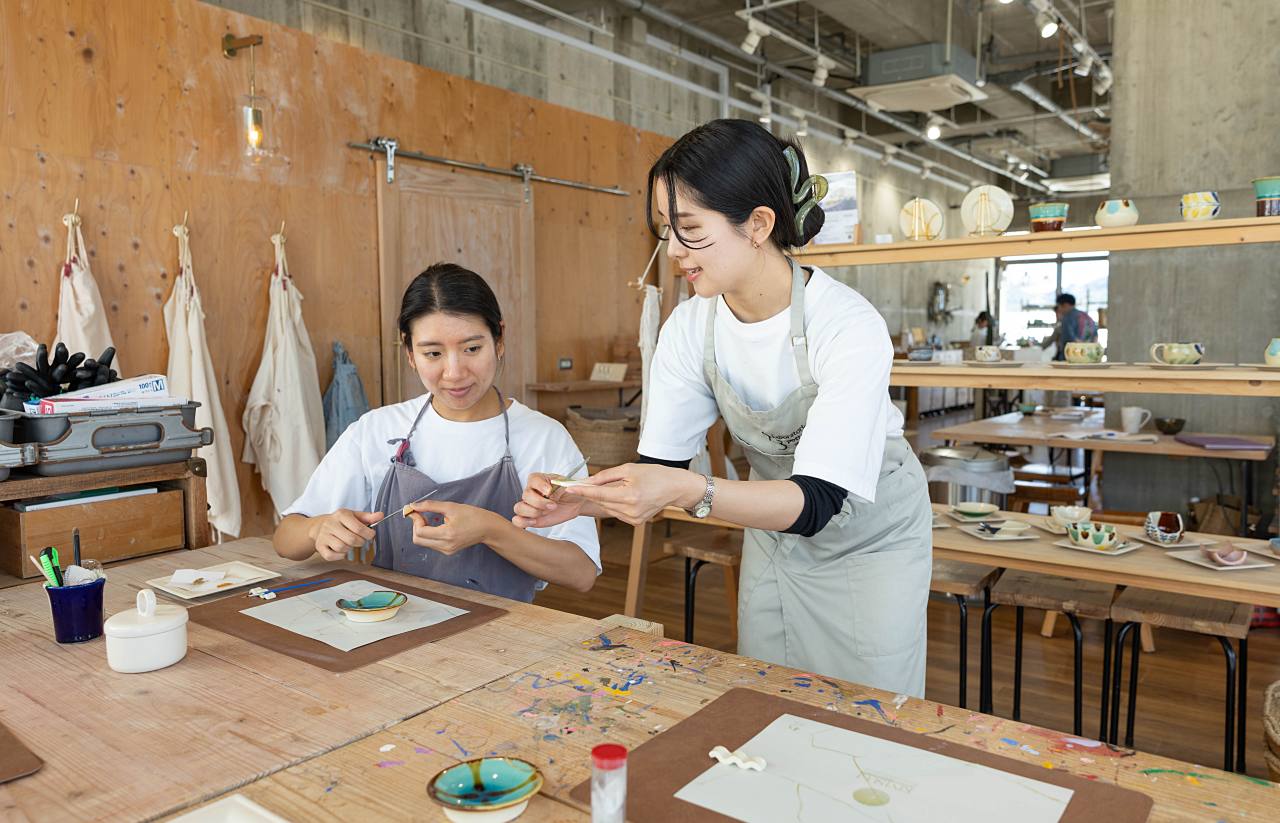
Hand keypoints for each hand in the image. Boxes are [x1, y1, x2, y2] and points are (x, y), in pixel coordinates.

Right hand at [307, 509, 379, 560]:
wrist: (320, 525)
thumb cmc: (341, 522)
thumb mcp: (354, 515)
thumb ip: (368, 517)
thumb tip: (381, 515)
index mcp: (341, 515)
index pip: (358, 527)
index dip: (368, 534)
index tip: (370, 535)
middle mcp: (330, 524)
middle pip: (351, 539)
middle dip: (360, 542)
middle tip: (360, 540)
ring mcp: (323, 535)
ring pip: (341, 548)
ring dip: (349, 548)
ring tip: (349, 543)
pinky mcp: (319, 546)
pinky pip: (330, 556)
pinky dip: (339, 556)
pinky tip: (342, 550)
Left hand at [408, 500, 500, 554]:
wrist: (488, 528)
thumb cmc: (473, 516)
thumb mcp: (451, 507)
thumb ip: (430, 506)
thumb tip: (413, 505)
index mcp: (447, 534)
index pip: (420, 531)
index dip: (414, 519)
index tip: (414, 509)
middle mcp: (446, 546)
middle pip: (418, 540)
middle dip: (415, 525)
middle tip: (420, 514)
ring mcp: (447, 550)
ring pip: (423, 542)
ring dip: (422, 529)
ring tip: (429, 518)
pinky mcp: (448, 551)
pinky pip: (431, 544)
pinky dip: (428, 534)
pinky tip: (435, 525)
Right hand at [512, 472, 583, 528]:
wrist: (576, 502)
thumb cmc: (571, 491)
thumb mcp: (570, 483)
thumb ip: (564, 484)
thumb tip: (557, 489)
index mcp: (539, 480)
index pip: (532, 479)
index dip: (540, 485)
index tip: (550, 490)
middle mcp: (532, 491)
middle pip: (525, 495)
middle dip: (540, 502)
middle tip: (553, 505)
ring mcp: (530, 505)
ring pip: (519, 508)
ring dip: (532, 512)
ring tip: (544, 513)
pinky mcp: (530, 518)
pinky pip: (517, 520)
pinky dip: (522, 522)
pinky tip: (535, 521)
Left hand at [558, 463, 702, 525]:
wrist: (674, 488)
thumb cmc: (654, 474)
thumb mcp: (628, 469)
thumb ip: (605, 476)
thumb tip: (587, 480)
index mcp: (630, 495)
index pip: (599, 493)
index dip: (583, 490)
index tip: (569, 487)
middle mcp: (631, 510)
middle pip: (601, 501)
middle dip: (591, 493)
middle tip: (581, 484)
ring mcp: (633, 519)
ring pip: (607, 508)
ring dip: (603, 498)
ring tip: (612, 487)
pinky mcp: (635, 522)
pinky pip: (616, 512)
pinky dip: (614, 504)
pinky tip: (622, 496)